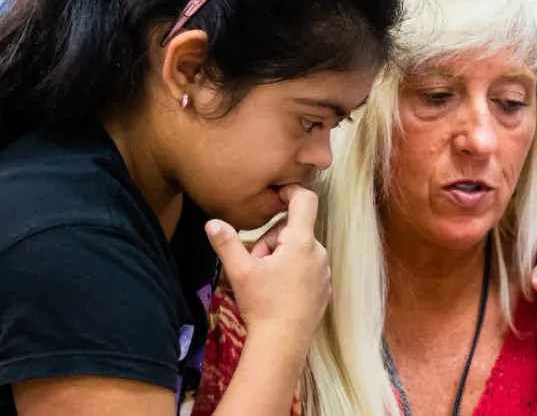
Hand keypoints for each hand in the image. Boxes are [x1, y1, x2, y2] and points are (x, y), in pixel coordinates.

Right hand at [205, 185, 330, 344]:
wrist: (282, 345)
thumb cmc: (263, 305)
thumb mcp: (240, 271)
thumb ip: (226, 243)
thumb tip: (212, 223)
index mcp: (302, 242)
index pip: (304, 200)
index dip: (290, 192)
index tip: (274, 197)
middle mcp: (318, 253)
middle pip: (293, 231)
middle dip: (271, 241)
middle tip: (254, 264)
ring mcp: (324, 273)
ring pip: (298, 251)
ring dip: (279, 258)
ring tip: (264, 281)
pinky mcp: (324, 290)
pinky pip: (306, 269)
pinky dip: (291, 273)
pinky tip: (277, 292)